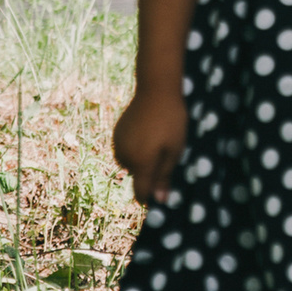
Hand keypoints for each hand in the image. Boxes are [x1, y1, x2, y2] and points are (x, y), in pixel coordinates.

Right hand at [112, 88, 188, 206]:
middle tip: (165, 150)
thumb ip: (164, 176)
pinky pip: (125, 149)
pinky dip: (134, 147)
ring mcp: (118, 144)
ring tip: (156, 138)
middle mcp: (125, 157)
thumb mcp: (175, 150)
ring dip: (140, 158)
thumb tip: (159, 201)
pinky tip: (147, 131)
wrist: (156, 89)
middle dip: (149, 170)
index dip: (149, 197)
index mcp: (141, 163)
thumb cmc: (171, 120)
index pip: (141, 192)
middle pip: (137, 175)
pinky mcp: (116, 134)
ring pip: (130, 163)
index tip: (160, 193)